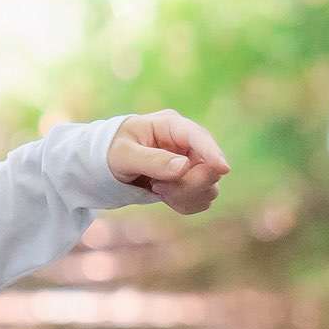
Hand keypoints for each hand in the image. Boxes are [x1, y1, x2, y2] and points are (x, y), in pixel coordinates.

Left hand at [109, 109, 230, 214]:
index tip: (223, 169)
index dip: (212, 152)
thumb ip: (152, 160)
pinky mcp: (191, 180)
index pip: (198, 136)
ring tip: (156, 189)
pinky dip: (185, 203)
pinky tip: (165, 196)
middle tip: (157, 187)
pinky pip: (202, 199)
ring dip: (185, 195)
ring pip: (209, 186)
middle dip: (188, 184)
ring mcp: (192, 161)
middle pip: (209, 167)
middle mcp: (187, 142)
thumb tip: (184, 166)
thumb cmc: (110, 151)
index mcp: (170, 125)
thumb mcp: (124, 155)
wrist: (105, 165)